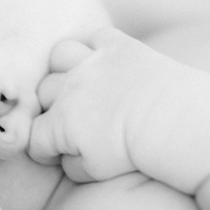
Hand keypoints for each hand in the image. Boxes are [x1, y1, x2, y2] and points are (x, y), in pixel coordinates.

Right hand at [29, 28, 180, 182]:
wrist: (173, 122)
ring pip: (60, 56)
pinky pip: (98, 37)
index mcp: (61, 122)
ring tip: (81, 81)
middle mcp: (70, 87)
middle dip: (52, 108)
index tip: (59, 154)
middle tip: (73, 120)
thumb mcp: (97, 172)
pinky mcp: (119, 46)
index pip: (35, 138)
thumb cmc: (135, 153)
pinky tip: (107, 61)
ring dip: (65, 69)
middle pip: (43, 93)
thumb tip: (65, 156)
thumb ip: (72, 166)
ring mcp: (93, 62)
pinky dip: (99, 47)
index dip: (45, 150)